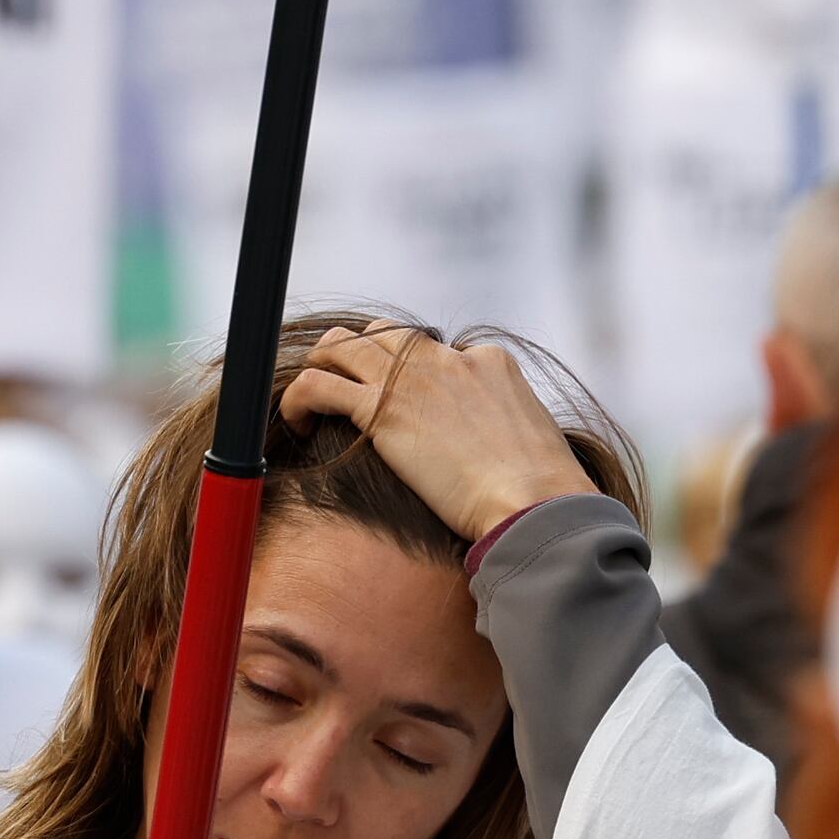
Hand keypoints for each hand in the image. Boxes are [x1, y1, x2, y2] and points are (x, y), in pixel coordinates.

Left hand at [283, 324, 591, 547]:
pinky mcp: (382, 410)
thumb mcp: (531, 442)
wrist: (535, 504)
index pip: (437, 351)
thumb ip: (503, 429)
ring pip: (343, 345)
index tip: (405, 409)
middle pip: (385, 334)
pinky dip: (299, 398)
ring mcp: (413, 380)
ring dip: (322, 366)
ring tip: (311, 401)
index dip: (413, 376)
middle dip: (360, 357)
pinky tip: (297, 423)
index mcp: (490, 362)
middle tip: (346, 390)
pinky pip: (318, 385)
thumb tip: (491, 451)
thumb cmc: (541, 494)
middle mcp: (448, 359)